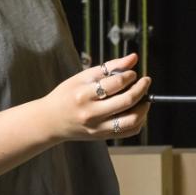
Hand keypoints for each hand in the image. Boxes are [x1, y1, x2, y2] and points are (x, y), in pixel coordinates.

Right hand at [39, 53, 153, 142]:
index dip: (130, 75)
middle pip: (127, 101)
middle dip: (141, 88)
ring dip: (144, 107)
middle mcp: (91, 113)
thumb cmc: (67, 94)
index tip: (132, 73)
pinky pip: (129, 131)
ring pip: (132, 120)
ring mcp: (98, 128)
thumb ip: (110, 67)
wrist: (50, 121)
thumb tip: (134, 57)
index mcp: (84, 95)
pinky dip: (139, 121)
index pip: (116, 83)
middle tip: (145, 81)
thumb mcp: (83, 76)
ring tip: (144, 98)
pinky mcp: (103, 136)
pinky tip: (137, 110)